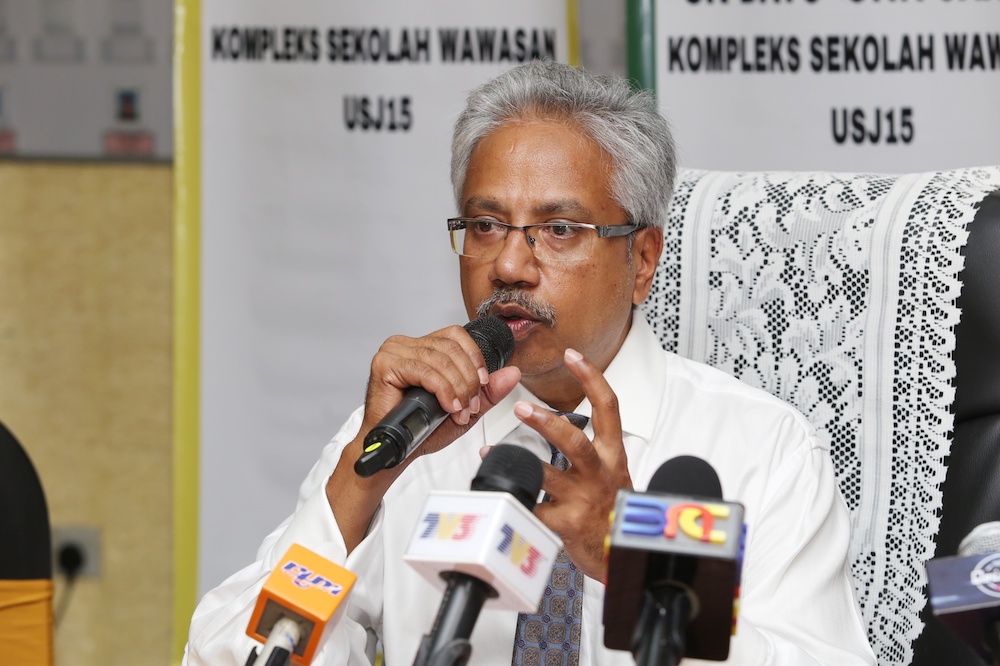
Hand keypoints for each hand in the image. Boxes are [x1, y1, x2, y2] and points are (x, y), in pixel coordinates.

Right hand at [328, 325, 519, 553]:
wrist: (398, 451)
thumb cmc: (422, 430)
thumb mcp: (464, 406)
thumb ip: (488, 390)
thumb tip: (513, 373)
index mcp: (422, 346)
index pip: (456, 336)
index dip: (474, 358)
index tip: (482, 384)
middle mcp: (406, 344)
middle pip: (451, 347)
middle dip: (468, 379)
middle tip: (470, 405)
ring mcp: (393, 352)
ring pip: (440, 359)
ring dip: (457, 387)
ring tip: (458, 410)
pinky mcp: (385, 364)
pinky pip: (424, 370)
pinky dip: (442, 389)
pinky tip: (447, 406)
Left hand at [510, 348, 631, 580]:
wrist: (621, 553)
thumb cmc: (612, 508)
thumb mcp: (612, 472)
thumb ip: (592, 448)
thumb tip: (559, 421)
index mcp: (612, 454)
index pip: (608, 408)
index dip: (591, 378)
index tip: (572, 355)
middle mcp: (600, 473)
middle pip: (575, 441)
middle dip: (547, 422)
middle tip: (521, 407)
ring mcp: (583, 499)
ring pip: (549, 474)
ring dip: (517, 460)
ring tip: (491, 451)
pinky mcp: (566, 524)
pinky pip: (533, 508)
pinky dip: (514, 499)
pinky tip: (497, 492)